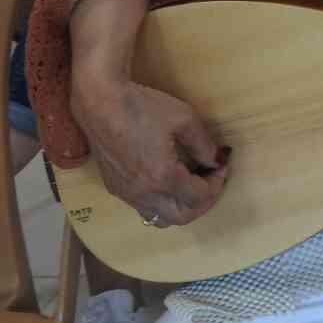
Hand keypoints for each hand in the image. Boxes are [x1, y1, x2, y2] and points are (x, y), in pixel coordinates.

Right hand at [70, 76, 228, 227]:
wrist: (100, 104)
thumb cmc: (143, 107)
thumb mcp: (185, 119)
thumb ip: (204, 145)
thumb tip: (216, 161)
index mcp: (162, 176)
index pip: (198, 196)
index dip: (217, 183)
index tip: (222, 165)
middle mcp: (143, 193)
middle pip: (181, 217)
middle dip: (203, 202)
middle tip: (212, 180)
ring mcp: (126, 193)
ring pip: (160, 218)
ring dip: (182, 207)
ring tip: (192, 183)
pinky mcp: (115, 188)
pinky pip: (144, 208)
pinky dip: (163, 203)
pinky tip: (169, 180)